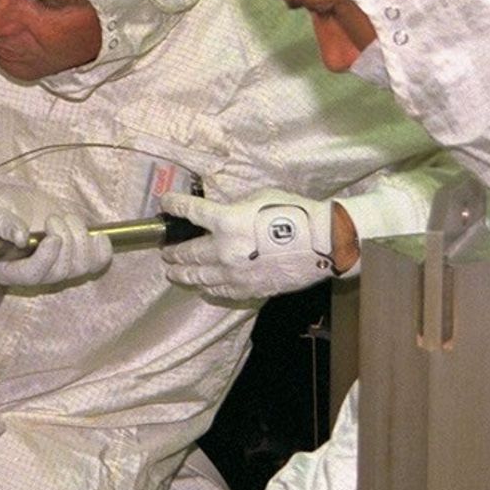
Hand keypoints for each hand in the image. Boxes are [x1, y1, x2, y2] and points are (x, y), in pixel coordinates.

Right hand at [0, 180, 111, 286]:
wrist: (3, 202)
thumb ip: (1, 223)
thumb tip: (20, 238)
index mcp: (6, 269)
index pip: (31, 276)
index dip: (46, 260)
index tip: (53, 238)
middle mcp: (32, 273)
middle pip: (59, 273)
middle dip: (65, 243)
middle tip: (53, 218)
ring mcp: (54, 266)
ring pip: (79, 268)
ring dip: (79, 240)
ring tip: (66, 217)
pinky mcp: (72, 255)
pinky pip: (95, 264)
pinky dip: (101, 251)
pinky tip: (99, 235)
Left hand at [159, 191, 335, 298]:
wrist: (324, 243)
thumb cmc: (294, 213)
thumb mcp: (258, 198)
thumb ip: (233, 207)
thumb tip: (218, 214)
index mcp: (226, 221)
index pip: (189, 211)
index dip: (173, 205)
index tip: (165, 204)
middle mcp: (224, 250)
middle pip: (187, 252)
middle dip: (172, 250)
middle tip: (166, 250)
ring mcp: (234, 274)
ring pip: (197, 276)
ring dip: (181, 272)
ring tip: (173, 270)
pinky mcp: (247, 289)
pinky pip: (218, 291)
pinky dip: (205, 286)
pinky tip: (201, 284)